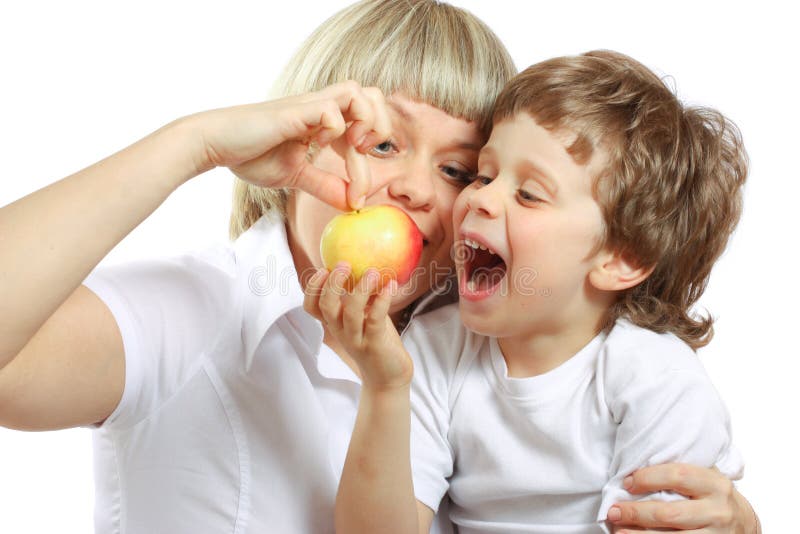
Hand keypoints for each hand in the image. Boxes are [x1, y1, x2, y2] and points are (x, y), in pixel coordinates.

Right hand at [187, 81, 390, 209]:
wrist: (216, 145)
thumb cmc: (251, 155)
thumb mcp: (296, 175)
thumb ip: (324, 185)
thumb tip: (352, 204)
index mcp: (324, 121)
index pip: (366, 129)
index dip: (369, 166)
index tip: (357, 196)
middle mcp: (321, 107)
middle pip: (373, 95)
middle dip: (380, 128)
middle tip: (361, 155)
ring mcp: (308, 106)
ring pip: (358, 92)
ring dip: (363, 122)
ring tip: (349, 147)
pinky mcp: (294, 111)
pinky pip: (331, 110)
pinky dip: (334, 129)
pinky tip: (317, 144)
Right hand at [303, 263, 412, 389]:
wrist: (388, 377)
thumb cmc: (377, 341)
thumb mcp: (364, 317)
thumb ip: (361, 297)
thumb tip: (367, 263)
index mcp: (334, 323)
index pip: (311, 307)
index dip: (313, 287)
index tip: (323, 269)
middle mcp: (340, 331)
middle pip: (325, 306)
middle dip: (332, 283)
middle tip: (344, 264)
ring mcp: (356, 339)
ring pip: (350, 313)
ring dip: (360, 289)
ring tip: (372, 272)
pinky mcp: (375, 344)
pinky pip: (375, 319)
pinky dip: (382, 300)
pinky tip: (391, 286)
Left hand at [607, 464, 759, 532]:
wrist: (746, 525)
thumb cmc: (715, 497)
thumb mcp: (706, 479)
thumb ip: (680, 474)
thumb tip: (634, 472)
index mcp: (714, 484)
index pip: (677, 475)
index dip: (648, 478)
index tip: (627, 483)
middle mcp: (717, 511)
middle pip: (669, 513)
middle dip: (637, 512)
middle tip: (614, 511)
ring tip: (619, 530)